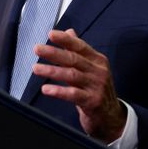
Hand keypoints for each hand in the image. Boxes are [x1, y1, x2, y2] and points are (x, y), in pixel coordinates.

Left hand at [33, 28, 125, 143]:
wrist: (111, 116)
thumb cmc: (97, 90)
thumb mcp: (91, 69)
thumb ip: (79, 51)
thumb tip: (69, 32)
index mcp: (98, 61)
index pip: (81, 47)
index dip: (66, 40)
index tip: (51, 34)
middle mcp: (99, 71)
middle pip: (75, 59)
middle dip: (55, 53)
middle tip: (38, 49)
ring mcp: (97, 86)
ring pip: (73, 75)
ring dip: (53, 71)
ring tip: (36, 68)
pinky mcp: (93, 101)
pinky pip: (74, 95)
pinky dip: (59, 91)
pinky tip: (46, 89)